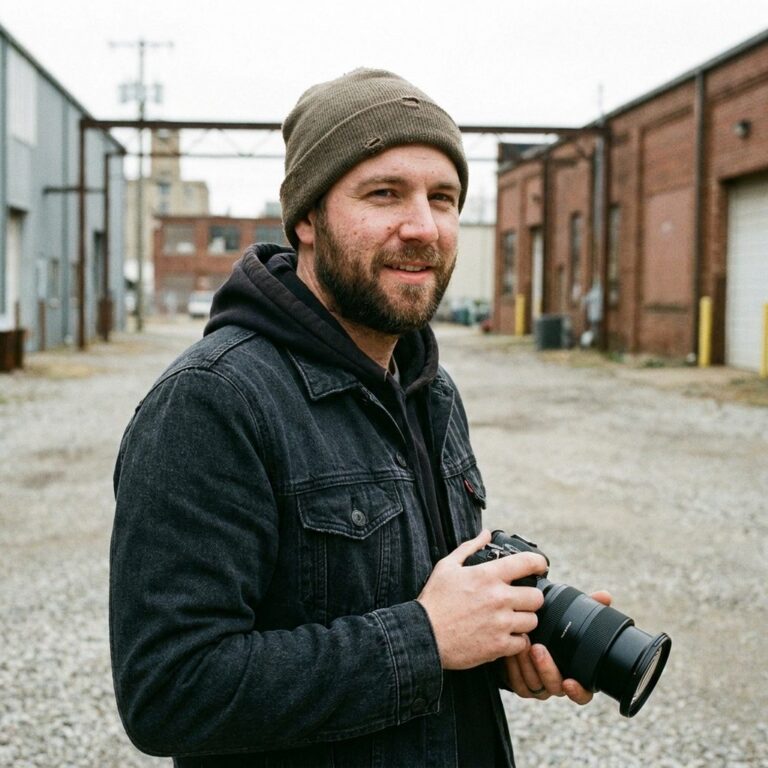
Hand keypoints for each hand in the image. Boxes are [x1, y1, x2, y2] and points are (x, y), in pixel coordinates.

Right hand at [417, 530, 547, 669]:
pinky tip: (504, 635)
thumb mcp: (447, 566)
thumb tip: (485, 534)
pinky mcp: (499, 646)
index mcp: (488, 575)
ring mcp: (500, 623)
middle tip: (521, 599)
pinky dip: (516, 641)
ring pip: (532, 621)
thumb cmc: (435, 601)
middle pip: (537, 597)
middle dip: (530, 597)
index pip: (527, 563)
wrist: (424, 635)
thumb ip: (469, 548)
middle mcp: (498, 598)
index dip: (539, 563)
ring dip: (524, 619)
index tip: (540, 567)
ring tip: (511, 619)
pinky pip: (522, 643)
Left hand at [504, 590, 612, 704]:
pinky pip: (516, 683)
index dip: (578, 692)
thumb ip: (587, 609)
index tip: (569, 681)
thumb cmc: (553, 629)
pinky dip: (513, 667)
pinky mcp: (520, 684)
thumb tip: (605, 596)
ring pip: (533, 684)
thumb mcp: (568, 619)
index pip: (583, 693)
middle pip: (555, 687)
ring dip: (526, 664)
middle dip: (545, 668)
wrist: (523, 636)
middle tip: (537, 647)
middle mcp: (557, 683)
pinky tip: (510, 652)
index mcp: (574, 673)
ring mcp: (538, 686)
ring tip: (522, 642)